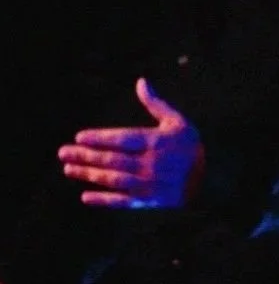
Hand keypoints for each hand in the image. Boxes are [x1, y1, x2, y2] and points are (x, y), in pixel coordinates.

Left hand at [58, 77, 205, 209]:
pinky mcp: (148, 201)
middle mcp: (152, 164)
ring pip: (114, 179)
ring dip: (89, 175)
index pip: (123, 139)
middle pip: (113, 160)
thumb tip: (140, 82)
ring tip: (69, 169)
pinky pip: (122, 202)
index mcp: (157, 142)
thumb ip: (156, 104)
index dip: (100, 138)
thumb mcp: (177, 122)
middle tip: (64, 152)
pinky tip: (85, 196)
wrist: (209, 178)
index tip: (80, 136)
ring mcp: (149, 184)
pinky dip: (104, 200)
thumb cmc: (189, 146)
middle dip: (86, 156)